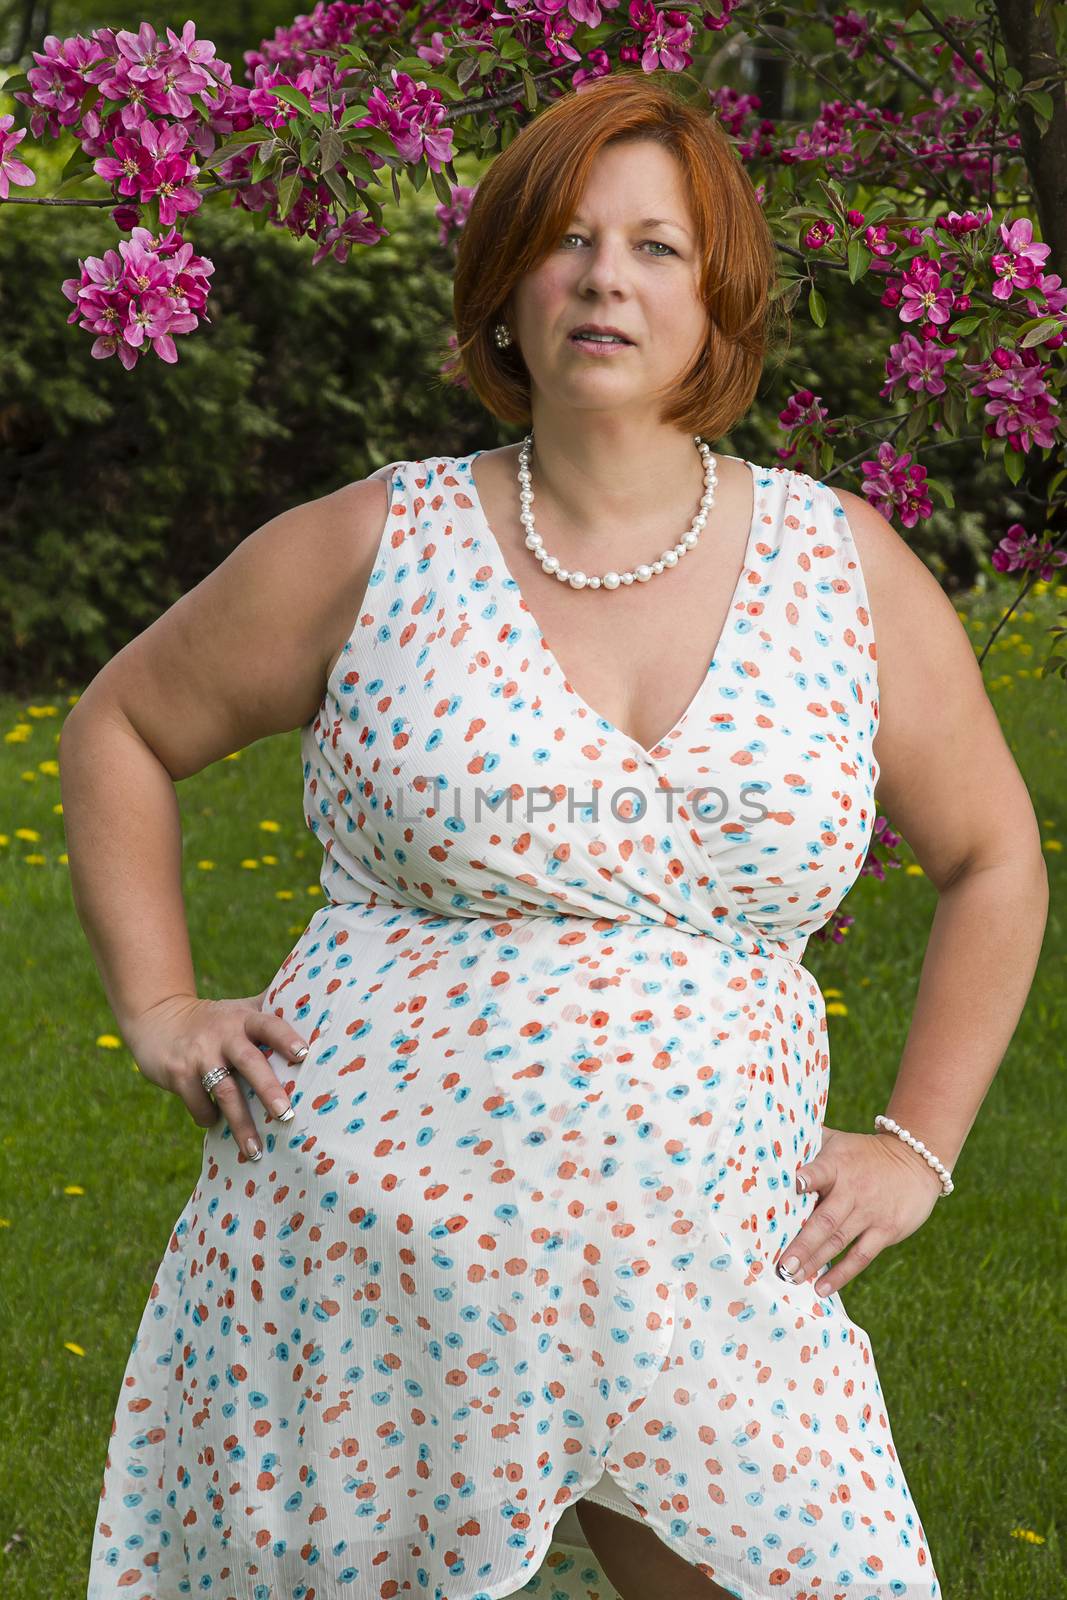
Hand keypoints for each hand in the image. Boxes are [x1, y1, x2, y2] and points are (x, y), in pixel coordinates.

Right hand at [120, 989, 310, 1160]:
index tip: (304, 1054)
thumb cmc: (215, 1020)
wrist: (158, 1019)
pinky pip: (198, 1103)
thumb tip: (318, 999)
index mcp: (244, 1019)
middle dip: (268, 1089)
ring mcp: (199, 1054)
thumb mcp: (240, 1009)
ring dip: (241, 1124)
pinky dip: (208, 1118)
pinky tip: (216, 1124)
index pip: (269, 1025)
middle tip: (287, 1114)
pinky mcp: (178, 1073)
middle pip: (250, 1062)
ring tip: (255, 1151)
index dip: (286, 1038)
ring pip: (224, 1092)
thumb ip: (271, 1008)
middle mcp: (223, 1034)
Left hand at [775, 1123, 943, 1297]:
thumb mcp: (839, 1140)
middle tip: (782, 1264)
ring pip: (839, 1241)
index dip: (807, 1178)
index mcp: (837, 1164)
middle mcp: (853, 1190)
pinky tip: (822, 1287)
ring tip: (793, 1277)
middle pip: (825, 1219)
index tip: (793, 1185)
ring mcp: (870, 1212)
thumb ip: (809, 1140)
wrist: (915, 1159)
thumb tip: (773, 1135)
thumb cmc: (863, 1153)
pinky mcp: (886, 1230)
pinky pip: (861, 1256)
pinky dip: (841, 1273)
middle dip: (803, 1243)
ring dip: (815, 1261)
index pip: (820, 1171)